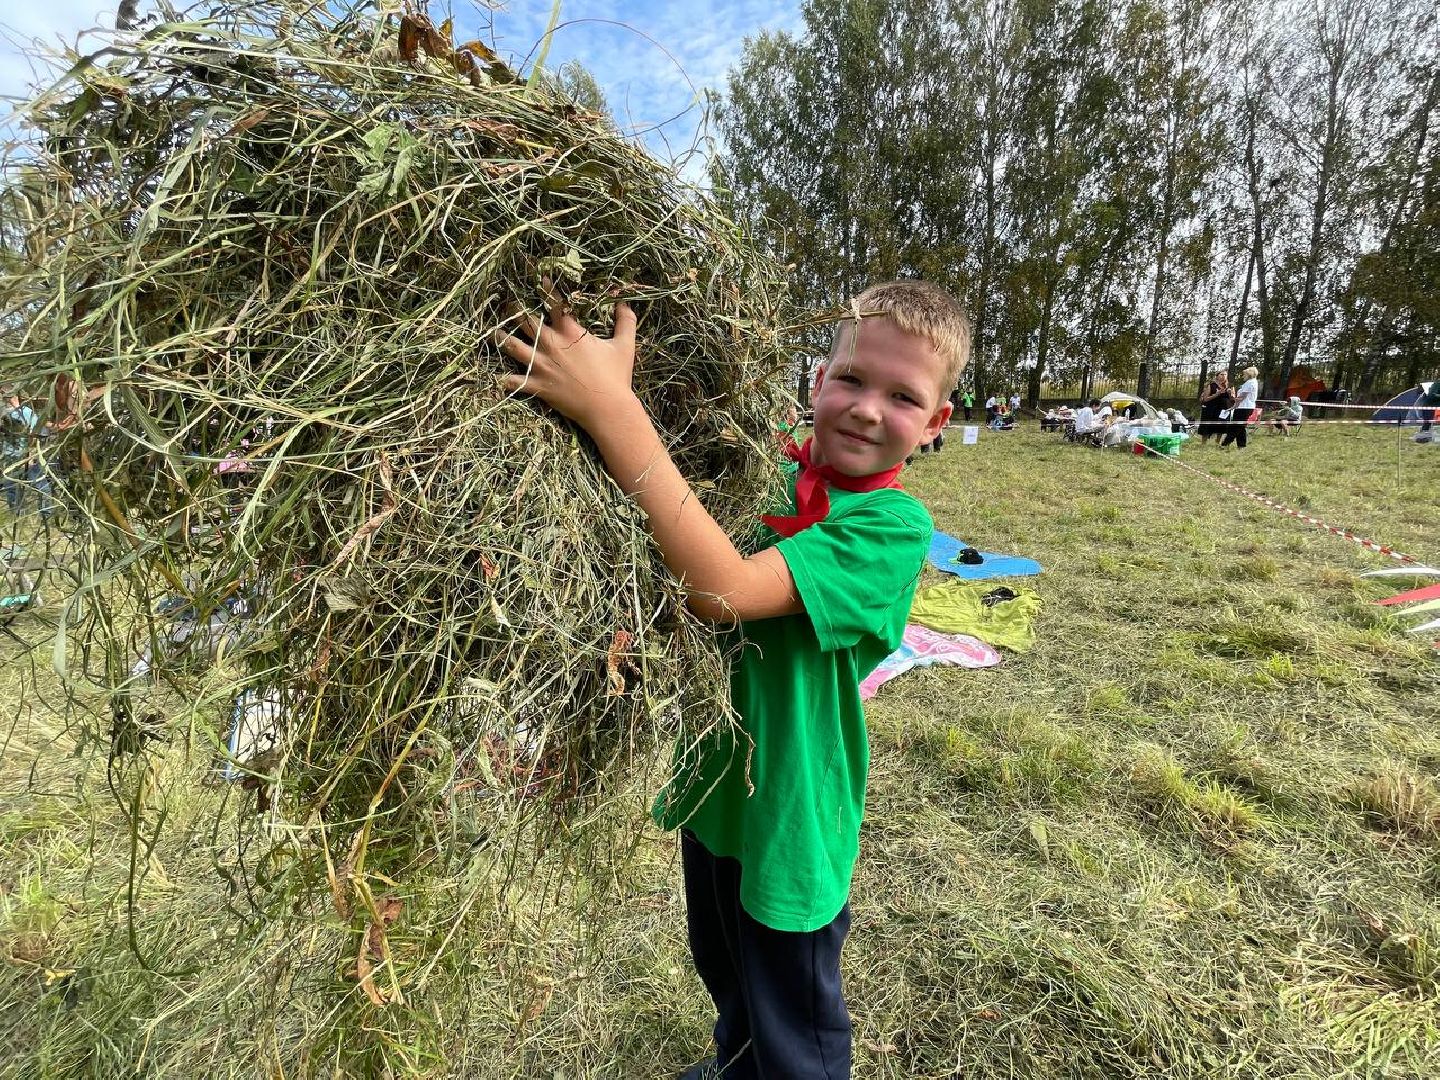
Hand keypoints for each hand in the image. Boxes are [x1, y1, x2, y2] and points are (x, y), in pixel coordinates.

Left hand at [497, 300, 638, 429]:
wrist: (607, 408)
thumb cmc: (617, 376)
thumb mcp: (625, 346)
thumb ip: (626, 322)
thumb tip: (626, 304)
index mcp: (570, 332)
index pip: (554, 303)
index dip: (546, 288)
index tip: (539, 278)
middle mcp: (551, 344)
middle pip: (526, 321)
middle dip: (515, 310)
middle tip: (508, 304)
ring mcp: (541, 365)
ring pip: (513, 347)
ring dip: (502, 339)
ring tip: (494, 333)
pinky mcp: (538, 386)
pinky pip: (515, 382)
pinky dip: (506, 380)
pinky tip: (498, 378)